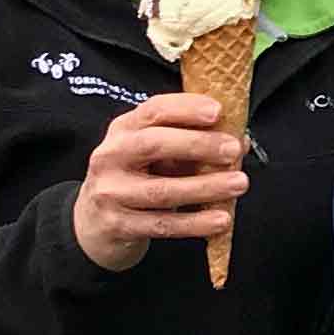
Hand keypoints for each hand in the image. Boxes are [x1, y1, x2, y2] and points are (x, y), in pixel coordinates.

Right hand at [71, 91, 248, 273]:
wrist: (92, 222)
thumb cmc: (136, 175)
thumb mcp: (154, 151)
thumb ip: (191, 141)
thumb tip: (240, 141)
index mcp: (124, 128)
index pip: (154, 110)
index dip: (187, 108)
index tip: (219, 111)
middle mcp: (111, 156)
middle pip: (155, 144)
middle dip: (198, 145)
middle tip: (233, 150)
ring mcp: (111, 192)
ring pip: (162, 190)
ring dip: (205, 188)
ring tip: (239, 184)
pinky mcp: (116, 226)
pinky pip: (161, 224)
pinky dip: (194, 223)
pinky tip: (221, 219)